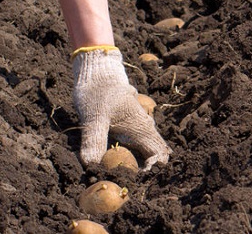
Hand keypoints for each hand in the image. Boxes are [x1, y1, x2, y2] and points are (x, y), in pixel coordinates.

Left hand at [72, 47, 170, 169]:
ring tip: (118, 172)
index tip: (133, 176)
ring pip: (145, 150)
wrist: (97, 72)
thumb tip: (92, 166)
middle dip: (144, 170)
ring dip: (137, 163)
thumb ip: (94, 141)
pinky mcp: (128, 125)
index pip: (159, 156)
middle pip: (154, 155)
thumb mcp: (93, 117)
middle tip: (123, 178)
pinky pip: (136, 145)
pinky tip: (115, 160)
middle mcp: (144, 129)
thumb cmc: (98, 93)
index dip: (151, 170)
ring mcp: (138, 126)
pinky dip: (130, 155)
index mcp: (141, 128)